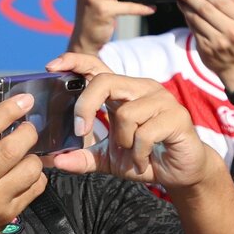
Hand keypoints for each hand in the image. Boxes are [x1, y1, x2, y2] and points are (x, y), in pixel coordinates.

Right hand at [0, 98, 46, 233]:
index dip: (7, 110)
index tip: (24, 100)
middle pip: (11, 149)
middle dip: (27, 131)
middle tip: (28, 126)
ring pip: (29, 170)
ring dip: (33, 155)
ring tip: (24, 152)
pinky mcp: (7, 216)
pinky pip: (35, 188)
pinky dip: (36, 175)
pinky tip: (24, 172)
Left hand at [44, 52, 214, 188]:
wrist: (181, 172)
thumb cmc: (146, 157)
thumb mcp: (107, 159)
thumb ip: (81, 157)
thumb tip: (53, 160)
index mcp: (122, 93)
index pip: (96, 66)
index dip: (75, 61)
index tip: (52, 66)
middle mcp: (141, 89)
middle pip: (104, 81)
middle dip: (86, 106)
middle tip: (81, 131)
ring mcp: (161, 100)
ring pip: (125, 113)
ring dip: (123, 141)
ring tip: (133, 152)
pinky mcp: (176, 116)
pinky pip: (145, 133)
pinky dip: (139, 153)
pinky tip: (145, 160)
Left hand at [174, 0, 233, 85]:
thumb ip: (233, 1)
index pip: (220, 0)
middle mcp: (231, 30)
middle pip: (205, 9)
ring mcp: (218, 41)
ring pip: (196, 19)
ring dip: (185, 7)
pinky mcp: (206, 49)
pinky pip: (194, 30)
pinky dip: (188, 19)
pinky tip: (184, 12)